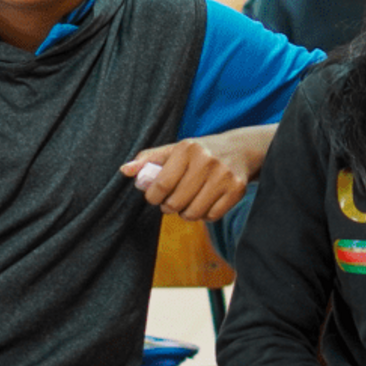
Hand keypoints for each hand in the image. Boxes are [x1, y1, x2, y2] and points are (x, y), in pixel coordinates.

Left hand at [121, 133, 255, 220]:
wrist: (240, 150)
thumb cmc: (200, 152)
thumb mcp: (175, 150)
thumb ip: (148, 160)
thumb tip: (125, 170)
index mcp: (187, 148)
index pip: (161, 185)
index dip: (153, 197)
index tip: (155, 197)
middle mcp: (206, 160)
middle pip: (176, 203)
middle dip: (170, 207)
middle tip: (173, 200)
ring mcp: (223, 176)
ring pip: (193, 213)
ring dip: (186, 213)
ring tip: (188, 202)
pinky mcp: (237, 189)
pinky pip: (212, 216)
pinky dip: (205, 215)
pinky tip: (206, 202)